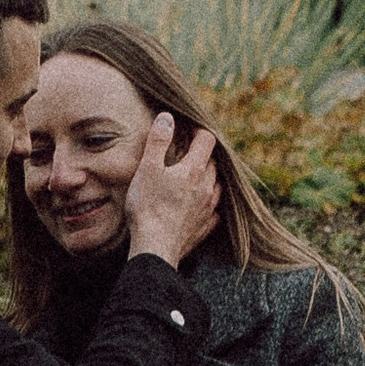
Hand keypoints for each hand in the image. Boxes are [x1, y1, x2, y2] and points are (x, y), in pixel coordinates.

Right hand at [124, 113, 219, 268]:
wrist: (155, 247)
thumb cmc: (148, 207)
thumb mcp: (147, 168)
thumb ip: (158, 141)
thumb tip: (167, 118)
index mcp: (194, 169)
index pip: (206, 140)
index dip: (198, 131)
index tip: (187, 130)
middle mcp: (207, 187)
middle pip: (212, 162)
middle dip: (202, 153)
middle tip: (186, 151)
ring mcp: (208, 208)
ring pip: (216, 185)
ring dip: (208, 177)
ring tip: (194, 176)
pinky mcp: (205, 227)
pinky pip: (214, 210)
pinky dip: (208, 202)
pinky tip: (199, 204)